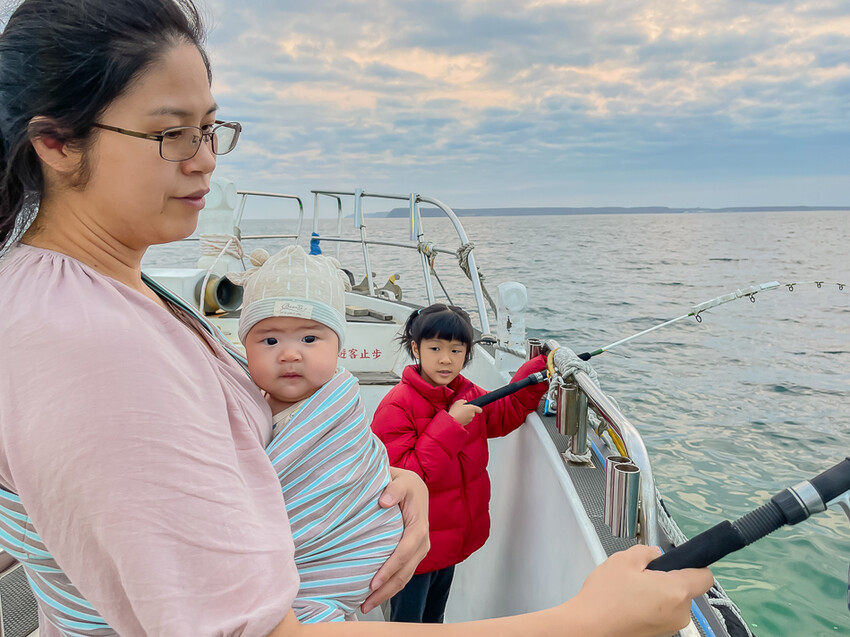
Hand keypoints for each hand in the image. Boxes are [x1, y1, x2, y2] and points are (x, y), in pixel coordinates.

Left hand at [361, 467, 429, 612]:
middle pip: (405, 572)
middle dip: (386, 590)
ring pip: (404, 578)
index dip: (389, 569)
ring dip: (387, 593)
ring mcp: (419, 551)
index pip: (404, 552)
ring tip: (366, 605)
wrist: (415, 488)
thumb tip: (384, 502)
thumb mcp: (401, 481)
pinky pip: (403, 574)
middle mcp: (422, 542)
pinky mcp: (413, 554)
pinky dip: (390, 586)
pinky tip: (374, 595)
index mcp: (419, 527)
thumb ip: (394, 489)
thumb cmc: (405, 484)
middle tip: (365, 603)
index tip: (373, 582)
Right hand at [448, 399, 481, 425]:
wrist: (451, 421)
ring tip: (459, 413)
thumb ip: (462, 401)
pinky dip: (463, 418)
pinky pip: (466, 420)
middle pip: (473, 412)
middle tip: (462, 409)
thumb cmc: (455, 411)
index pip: (479, 409)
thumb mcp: (458, 402)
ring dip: (465, 415)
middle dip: (468, 411)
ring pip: (469, 416)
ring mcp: (469, 420)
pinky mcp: (466, 424)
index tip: (473, 407)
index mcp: (472, 408)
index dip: (477, 408)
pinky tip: (458, 417)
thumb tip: (465, 401)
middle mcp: (472, 415)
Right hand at [570, 545, 712, 636]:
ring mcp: (669, 628)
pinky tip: (628, 606)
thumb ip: (645, 551)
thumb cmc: (605, 598)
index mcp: (676, 591)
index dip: (693, 565)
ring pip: (671, 603)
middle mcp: (679, 614)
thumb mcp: (622, 560)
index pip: (705, 576)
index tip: (678, 562)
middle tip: (641, 575)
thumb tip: (654, 554)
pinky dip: (649, 609)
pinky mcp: (658, 636)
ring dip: (657, 595)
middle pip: (685, 590)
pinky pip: (661, 616)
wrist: (587, 629)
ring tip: (630, 592)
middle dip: (667, 580)